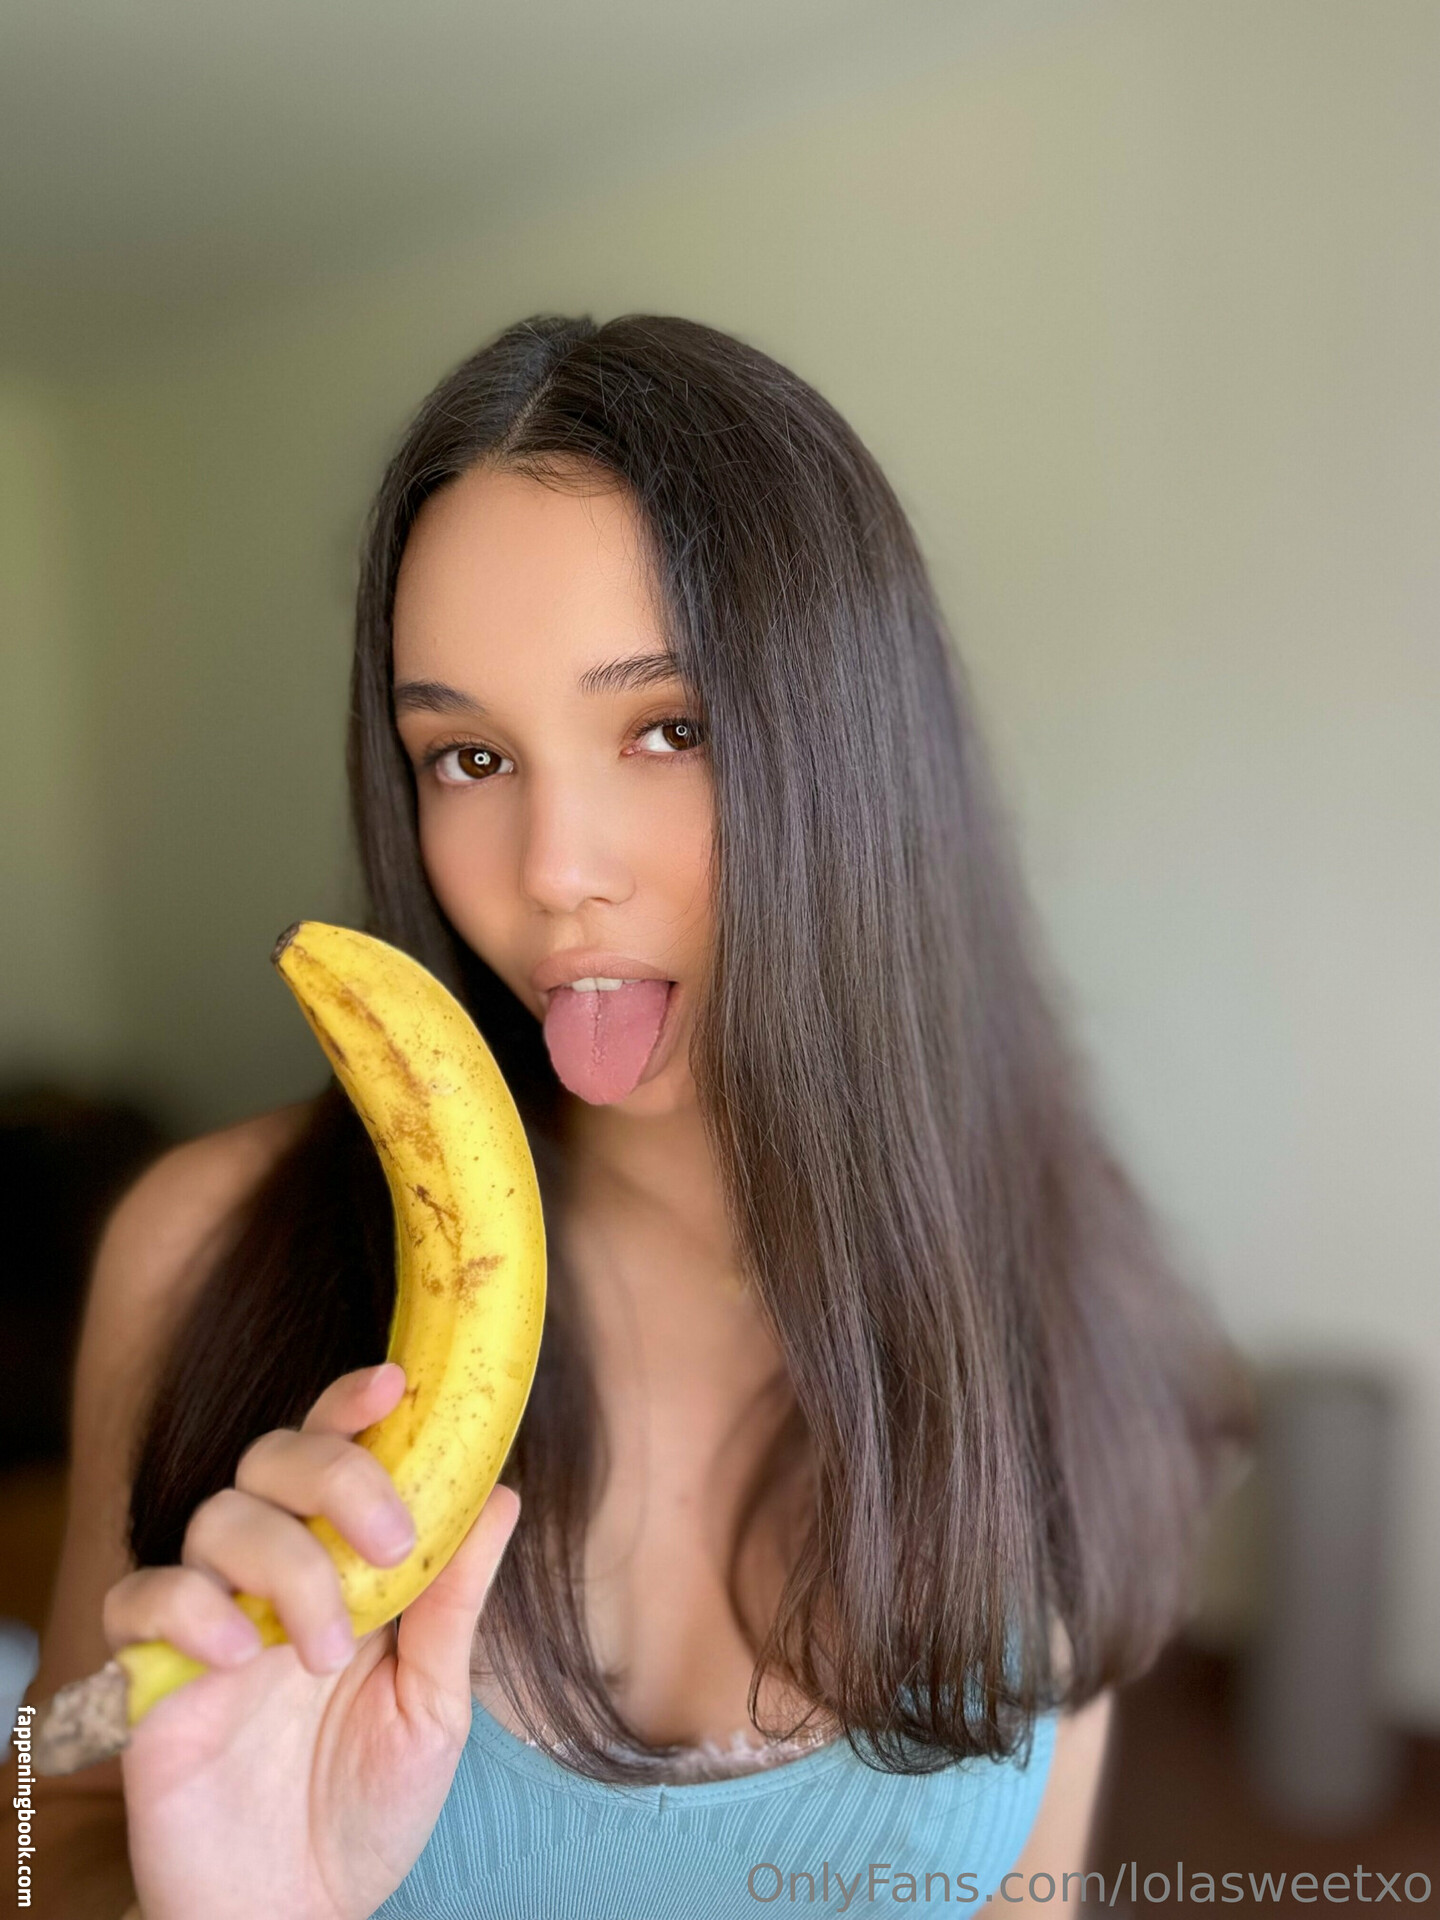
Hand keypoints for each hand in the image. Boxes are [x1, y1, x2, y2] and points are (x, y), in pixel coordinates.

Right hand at [102, 1362, 519, 1919]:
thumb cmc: (368, 1807)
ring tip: (326, 1653)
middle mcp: (270, 1575)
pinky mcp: (151, 1677)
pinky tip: (239, 1658)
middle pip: (273, 1457)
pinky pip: (143, 1598)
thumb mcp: (435, 1705)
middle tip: (391, 1545)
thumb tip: (503, 1494)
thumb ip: (455, 1602)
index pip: (334, 1452)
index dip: (355, 1404)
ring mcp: (209, 1620)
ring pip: (219, 1515)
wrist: (301, 1915)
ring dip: (286, 1565)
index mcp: (340, 1565)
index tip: (399, 1384)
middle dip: (336, 1475)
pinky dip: (191, 1607)